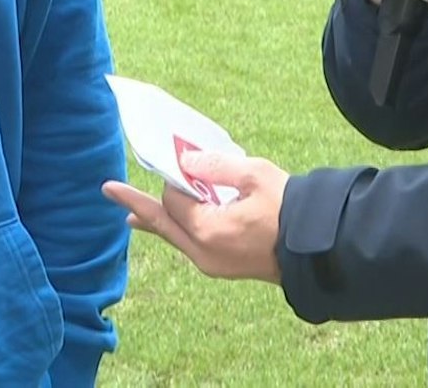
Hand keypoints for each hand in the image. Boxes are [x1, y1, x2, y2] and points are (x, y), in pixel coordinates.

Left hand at [103, 151, 287, 282]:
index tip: (182, 158)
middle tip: (109, 190)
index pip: (174, 198)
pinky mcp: (222, 267)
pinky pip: (189, 245)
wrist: (318, 248)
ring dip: (155, 220)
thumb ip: (215, 166)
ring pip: (174, 237)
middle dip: (137, 205)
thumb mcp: (254, 175)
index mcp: (208, 230)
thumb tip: (185, 161)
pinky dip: (176, 231)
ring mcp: (212, 264)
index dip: (176, 177)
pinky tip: (168, 227)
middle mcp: (203, 253)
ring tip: (131, 213)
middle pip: (162, 223)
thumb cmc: (290, 209)